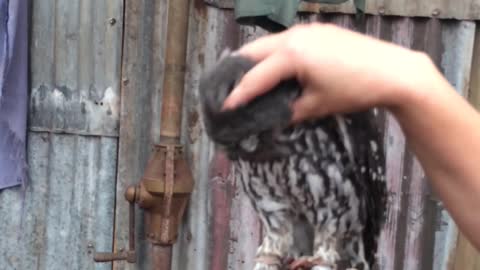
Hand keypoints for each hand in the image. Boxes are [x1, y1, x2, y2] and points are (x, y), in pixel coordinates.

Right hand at [223, 23, 435, 122]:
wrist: (394, 72)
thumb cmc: (355, 90)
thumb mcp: (317, 105)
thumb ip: (289, 111)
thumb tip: (272, 117)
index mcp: (292, 54)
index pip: (256, 77)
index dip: (238, 94)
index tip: (224, 107)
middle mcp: (295, 35)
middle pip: (254, 51)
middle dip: (239, 70)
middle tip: (230, 88)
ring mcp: (308, 29)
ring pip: (269, 42)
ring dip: (256, 60)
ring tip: (248, 78)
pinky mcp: (319, 30)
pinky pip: (286, 40)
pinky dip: (274, 54)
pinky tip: (276, 67)